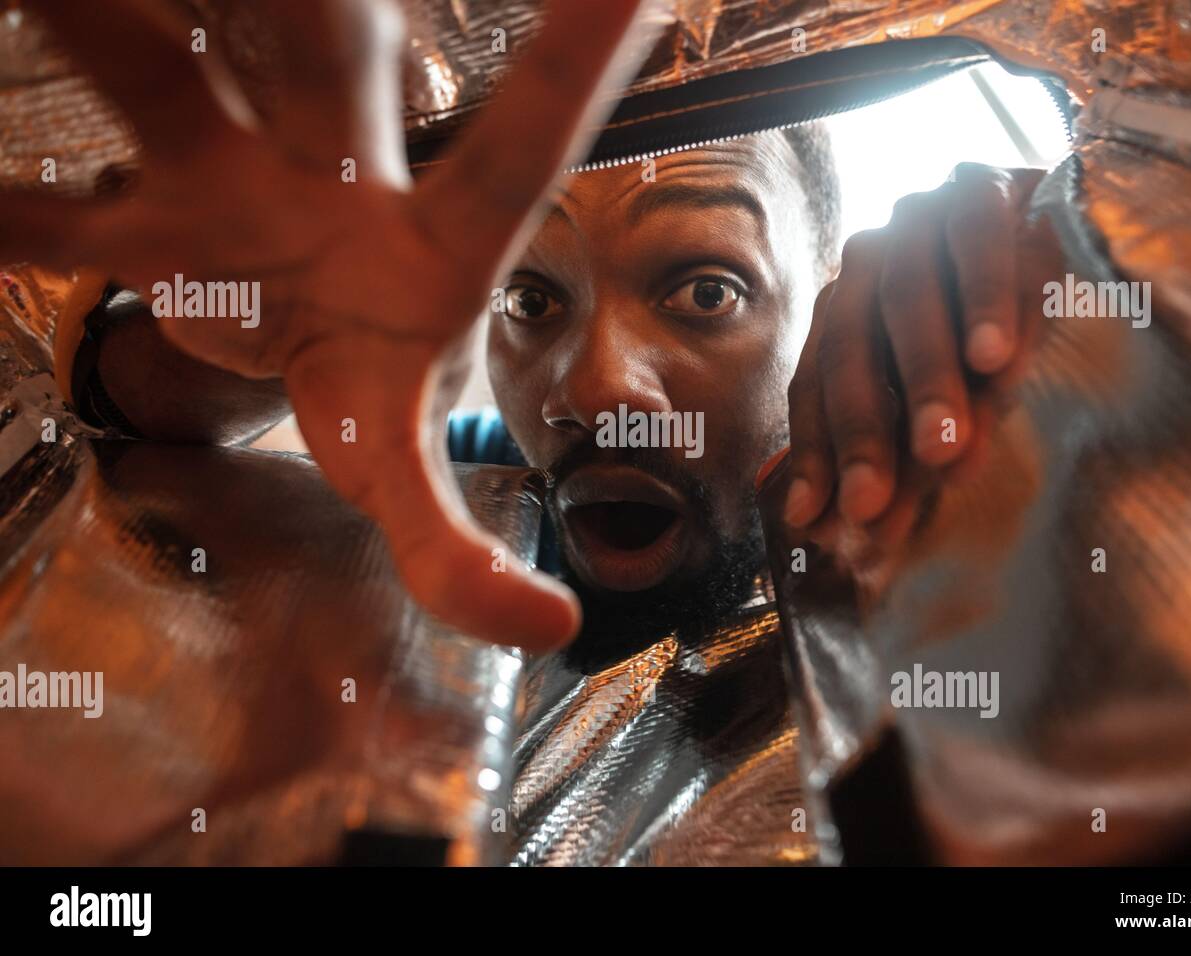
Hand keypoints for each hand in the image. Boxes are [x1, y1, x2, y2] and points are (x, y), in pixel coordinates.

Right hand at [1, 0, 651, 649]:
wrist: (292, 337)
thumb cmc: (373, 377)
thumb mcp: (410, 459)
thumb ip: (460, 549)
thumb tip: (545, 629)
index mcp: (438, 233)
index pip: (521, 146)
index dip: (571, 67)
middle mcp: (337, 175)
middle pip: (324, 56)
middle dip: (296, 7)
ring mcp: (226, 181)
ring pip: (164, 77)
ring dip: (109, 28)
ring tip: (59, 0)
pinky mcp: (138, 219)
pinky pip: (53, 214)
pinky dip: (7, 216)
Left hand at [783, 163, 1049, 535]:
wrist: (1059, 211)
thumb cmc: (992, 324)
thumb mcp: (950, 396)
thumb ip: (909, 455)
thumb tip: (865, 541)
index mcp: (845, 310)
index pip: (817, 387)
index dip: (816, 457)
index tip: (820, 525)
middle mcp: (867, 263)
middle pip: (852, 353)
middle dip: (863, 436)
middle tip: (874, 506)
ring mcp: (916, 221)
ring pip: (908, 302)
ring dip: (926, 381)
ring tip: (944, 448)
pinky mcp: (978, 188)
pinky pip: (977, 244)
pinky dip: (985, 303)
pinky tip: (995, 360)